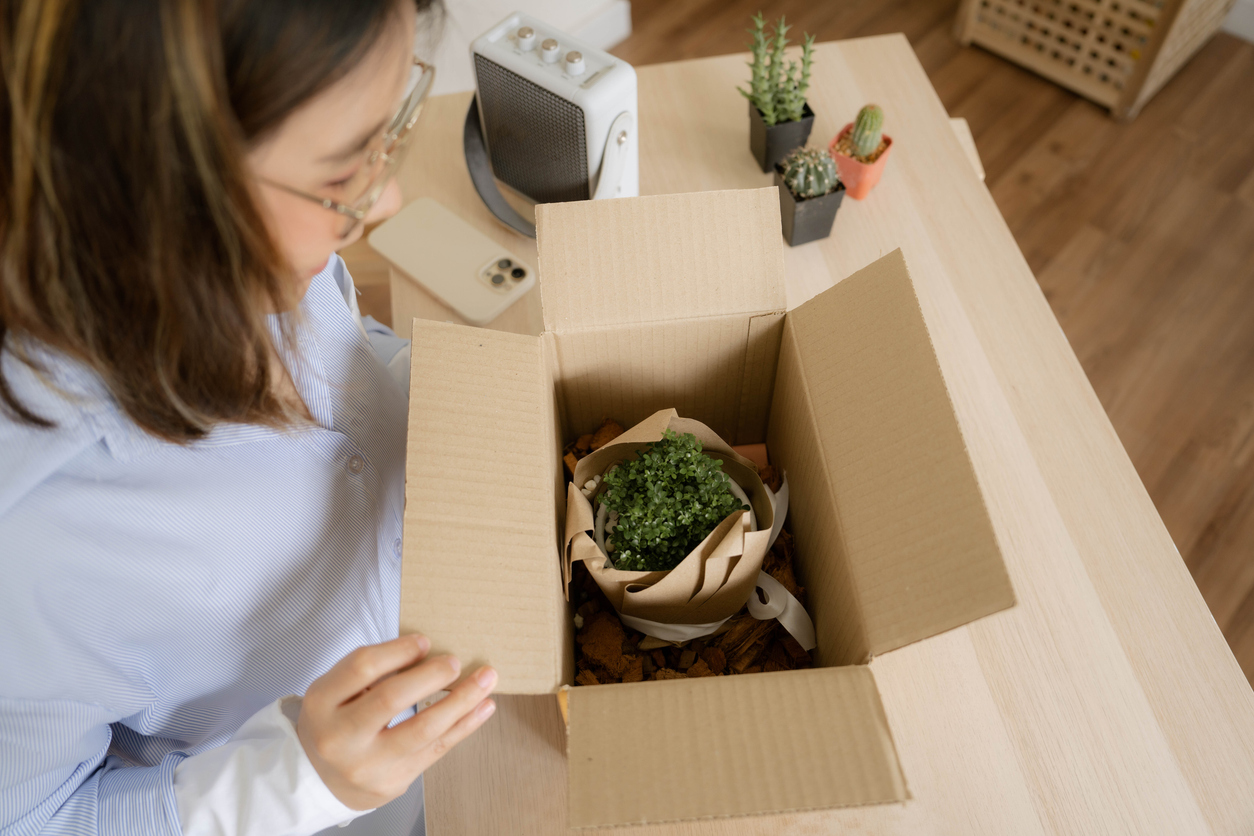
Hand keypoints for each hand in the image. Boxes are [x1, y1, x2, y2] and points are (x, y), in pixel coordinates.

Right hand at [296, 634, 496, 809]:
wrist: (321, 779)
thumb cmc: (336, 722)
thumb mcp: (336, 690)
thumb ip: (372, 670)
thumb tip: (426, 649)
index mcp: (322, 703)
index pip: (362, 667)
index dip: (398, 650)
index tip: (423, 641)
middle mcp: (340, 737)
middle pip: (391, 698)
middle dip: (431, 675)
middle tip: (455, 661)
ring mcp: (367, 764)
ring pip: (423, 729)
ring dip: (462, 700)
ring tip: (485, 680)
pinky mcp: (393, 782)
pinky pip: (437, 750)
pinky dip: (464, 725)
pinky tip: (482, 708)